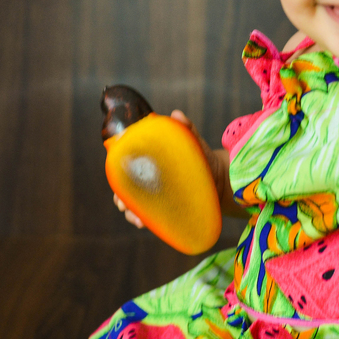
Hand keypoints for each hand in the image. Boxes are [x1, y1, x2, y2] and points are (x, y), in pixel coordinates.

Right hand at [111, 109, 216, 229]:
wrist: (222, 181)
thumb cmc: (204, 159)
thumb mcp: (195, 144)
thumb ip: (187, 129)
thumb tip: (176, 114)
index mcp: (151, 161)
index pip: (126, 165)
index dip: (118, 170)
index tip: (117, 175)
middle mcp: (149, 178)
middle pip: (125, 187)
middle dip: (121, 196)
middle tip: (124, 203)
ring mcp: (155, 195)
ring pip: (133, 204)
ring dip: (130, 211)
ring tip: (137, 218)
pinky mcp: (163, 209)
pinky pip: (147, 216)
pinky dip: (142, 220)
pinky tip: (144, 223)